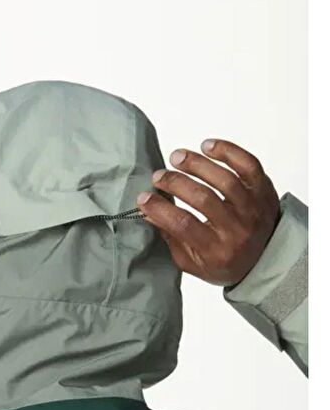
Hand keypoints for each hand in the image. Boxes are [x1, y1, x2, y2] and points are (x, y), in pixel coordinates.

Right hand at [136, 139, 280, 285]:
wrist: (266, 260)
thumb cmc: (225, 261)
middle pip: (204, 199)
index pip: (184, 225)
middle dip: (175, 183)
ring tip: (177, 157)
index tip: (143, 199)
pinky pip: (248, 165)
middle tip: (158, 177)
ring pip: (225, 179)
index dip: (160, 209)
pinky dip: (228, 152)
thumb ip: (171, 239)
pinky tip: (207, 147)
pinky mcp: (263, 191)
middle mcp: (238, 230)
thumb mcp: (193, 262)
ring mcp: (253, 209)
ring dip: (197, 164)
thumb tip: (149, 213)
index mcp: (217, 251)